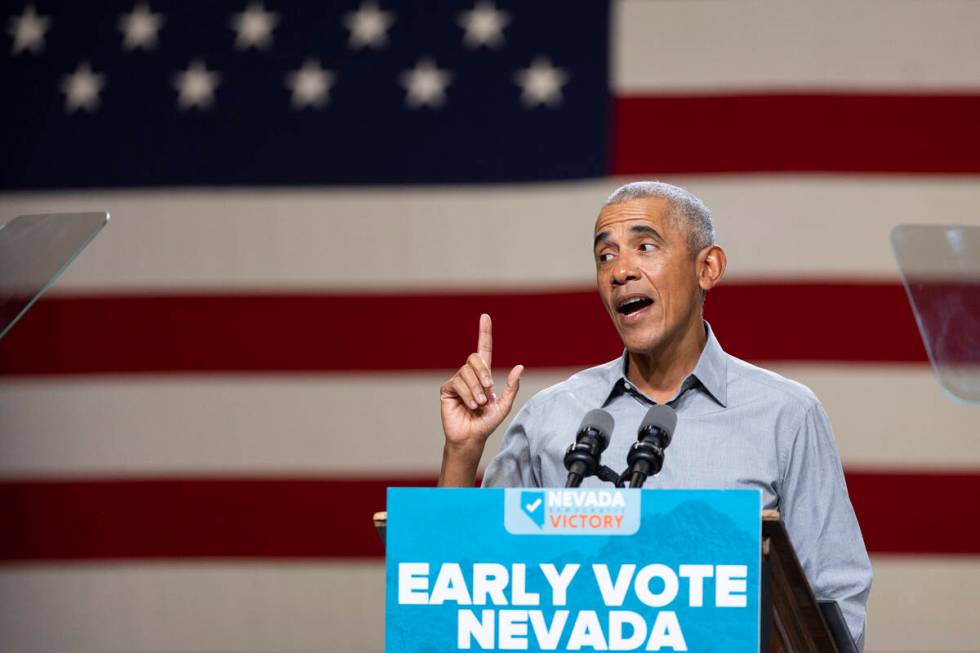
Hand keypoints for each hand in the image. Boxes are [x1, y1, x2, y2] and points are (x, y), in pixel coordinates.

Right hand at [440, 313, 523, 455]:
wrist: (471, 437)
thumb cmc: (486, 423)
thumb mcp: (503, 405)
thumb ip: (511, 387)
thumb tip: (519, 367)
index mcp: (484, 376)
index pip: (483, 349)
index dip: (484, 333)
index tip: (485, 317)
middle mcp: (470, 375)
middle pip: (475, 358)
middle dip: (484, 374)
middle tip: (488, 392)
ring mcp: (457, 381)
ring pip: (467, 372)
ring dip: (476, 389)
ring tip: (478, 404)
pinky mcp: (447, 389)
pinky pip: (458, 383)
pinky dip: (468, 395)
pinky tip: (470, 405)